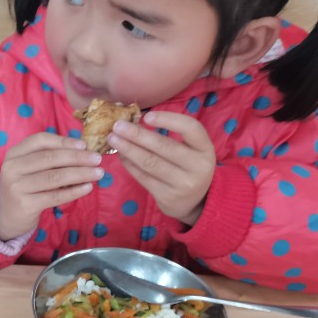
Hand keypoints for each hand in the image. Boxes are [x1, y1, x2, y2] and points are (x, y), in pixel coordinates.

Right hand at [0, 133, 103, 240]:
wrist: (7, 216)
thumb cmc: (25, 187)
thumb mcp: (29, 168)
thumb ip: (48, 157)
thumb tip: (83, 150)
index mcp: (14, 154)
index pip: (40, 140)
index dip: (63, 141)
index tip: (84, 145)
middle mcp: (12, 168)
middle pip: (49, 158)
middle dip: (77, 157)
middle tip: (97, 159)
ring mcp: (17, 187)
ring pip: (54, 177)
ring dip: (80, 174)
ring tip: (98, 173)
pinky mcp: (25, 204)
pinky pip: (55, 196)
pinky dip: (74, 191)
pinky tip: (87, 187)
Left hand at [108, 111, 216, 225]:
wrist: (195, 201)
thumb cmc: (188, 166)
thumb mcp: (191, 150)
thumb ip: (171, 135)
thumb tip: (134, 121)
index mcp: (205, 148)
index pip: (191, 128)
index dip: (169, 119)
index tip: (146, 116)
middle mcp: (198, 166)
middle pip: (164, 146)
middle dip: (137, 135)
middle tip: (117, 126)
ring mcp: (183, 183)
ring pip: (150, 162)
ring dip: (128, 149)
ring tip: (112, 139)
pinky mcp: (167, 196)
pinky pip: (143, 177)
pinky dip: (129, 164)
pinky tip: (120, 155)